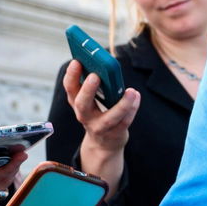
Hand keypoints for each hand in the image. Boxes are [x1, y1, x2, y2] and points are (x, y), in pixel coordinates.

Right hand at [63, 61, 139, 192]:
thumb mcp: (92, 101)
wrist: (104, 144)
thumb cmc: (98, 114)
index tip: (76, 61)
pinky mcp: (115, 133)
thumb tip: (104, 63)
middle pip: (82, 104)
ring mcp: (100, 127)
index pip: (70, 88)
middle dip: (87, 90)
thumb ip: (95, 85)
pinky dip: (132, 109)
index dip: (71, 75)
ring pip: (109, 117)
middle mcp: (85, 116)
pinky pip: (124, 122)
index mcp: (77, 103)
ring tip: (131, 91)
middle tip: (95, 76)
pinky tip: (136, 96)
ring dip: (121, 105)